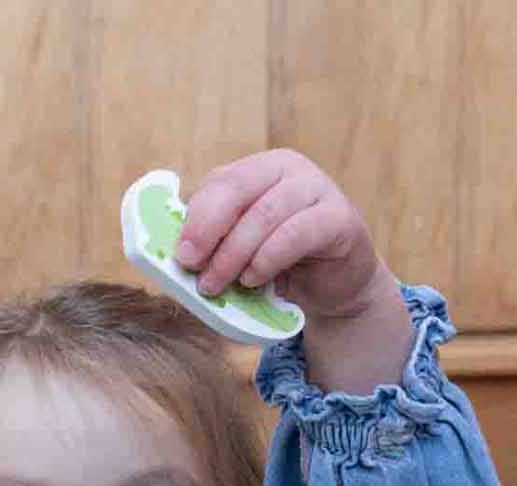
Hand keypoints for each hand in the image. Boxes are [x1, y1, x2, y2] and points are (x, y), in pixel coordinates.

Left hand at [173, 149, 386, 323]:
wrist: (334, 286)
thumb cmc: (280, 268)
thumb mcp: (240, 252)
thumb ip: (214, 246)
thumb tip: (177, 258)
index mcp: (258, 171)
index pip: (219, 182)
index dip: (195, 219)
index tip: (180, 256)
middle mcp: (288, 169)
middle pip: (237, 187)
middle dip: (208, 230)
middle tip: (193, 268)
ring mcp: (317, 188)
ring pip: (264, 213)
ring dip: (234, 254)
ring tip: (219, 284)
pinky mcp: (339, 218)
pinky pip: (296, 233)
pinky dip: (267, 259)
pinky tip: (254, 280)